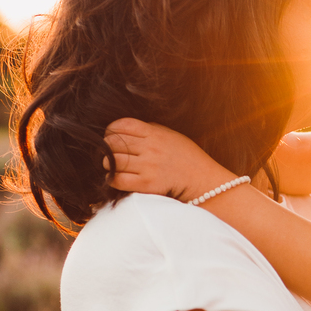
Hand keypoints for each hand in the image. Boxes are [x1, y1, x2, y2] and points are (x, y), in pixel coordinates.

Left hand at [104, 118, 233, 201]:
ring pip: (113, 161)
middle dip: (107, 148)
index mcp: (155, 133)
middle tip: (109, 154)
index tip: (111, 137)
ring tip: (112, 167)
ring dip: (108, 164)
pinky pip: (118, 180)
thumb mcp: (172, 136)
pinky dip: (112, 179)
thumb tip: (127, 129)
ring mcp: (148, 166)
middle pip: (112, 142)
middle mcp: (150, 148)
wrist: (203, 181)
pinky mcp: (147, 185)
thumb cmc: (188, 158)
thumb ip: (150, 130)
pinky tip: (115, 179)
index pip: (121, 125)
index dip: (110, 130)